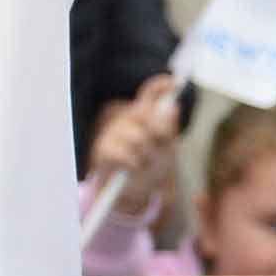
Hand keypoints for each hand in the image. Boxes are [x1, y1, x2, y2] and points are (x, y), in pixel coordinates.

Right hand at [83, 72, 185, 224]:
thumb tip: (172, 107)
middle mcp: (126, 119)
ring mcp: (113, 133)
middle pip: (145, 112)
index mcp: (143, 115)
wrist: (133, 193)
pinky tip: (133, 167)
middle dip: (158, 130)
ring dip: (147, 153)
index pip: (150, 93)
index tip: (173, 82)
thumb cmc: (151, 167)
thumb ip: (168, 127)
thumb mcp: (166, 149)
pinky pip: (124, 152)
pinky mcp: (102, 149)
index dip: (160, 85)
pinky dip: (134, 163)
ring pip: (137, 136)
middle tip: (160, 144)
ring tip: (145, 162)